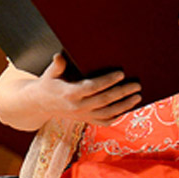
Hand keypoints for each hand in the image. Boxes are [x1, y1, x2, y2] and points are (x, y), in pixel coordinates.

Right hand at [25, 54, 141, 125]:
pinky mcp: (86, 120)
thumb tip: (59, 56)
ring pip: (107, 113)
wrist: (41, 104)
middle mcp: (78, 107)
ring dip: (124, 106)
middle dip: (122, 93)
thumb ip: (56, 65)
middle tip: (137, 85)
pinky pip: (104, 121)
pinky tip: (127, 108)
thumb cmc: (48, 83)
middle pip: (104, 101)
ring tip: (137, 96)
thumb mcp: (49, 73)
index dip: (107, 81)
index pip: (92, 87)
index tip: (121, 74)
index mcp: (70, 93)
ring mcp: (83, 115)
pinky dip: (117, 116)